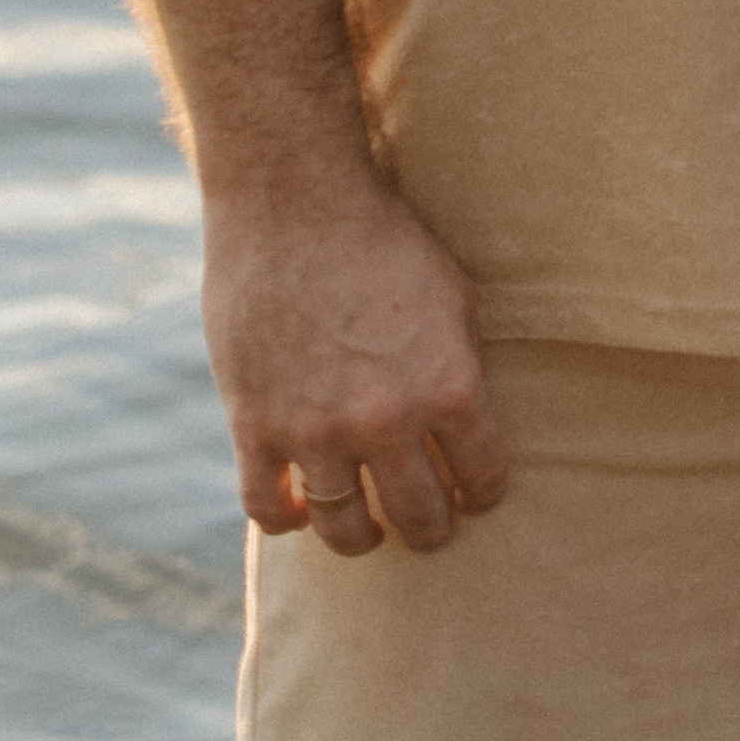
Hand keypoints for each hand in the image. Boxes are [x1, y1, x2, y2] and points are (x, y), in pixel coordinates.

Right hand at [203, 169, 509, 560]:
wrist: (294, 203)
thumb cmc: (382, 239)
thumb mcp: (452, 295)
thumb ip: (460, 365)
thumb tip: (465, 427)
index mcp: (449, 386)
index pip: (483, 479)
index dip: (483, 493)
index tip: (473, 495)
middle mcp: (387, 421)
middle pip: (420, 519)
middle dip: (431, 530)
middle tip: (428, 526)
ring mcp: (317, 431)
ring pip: (346, 531)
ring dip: (363, 537)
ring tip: (368, 529)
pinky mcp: (256, 429)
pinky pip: (269, 510)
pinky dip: (287, 519)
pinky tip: (300, 509)